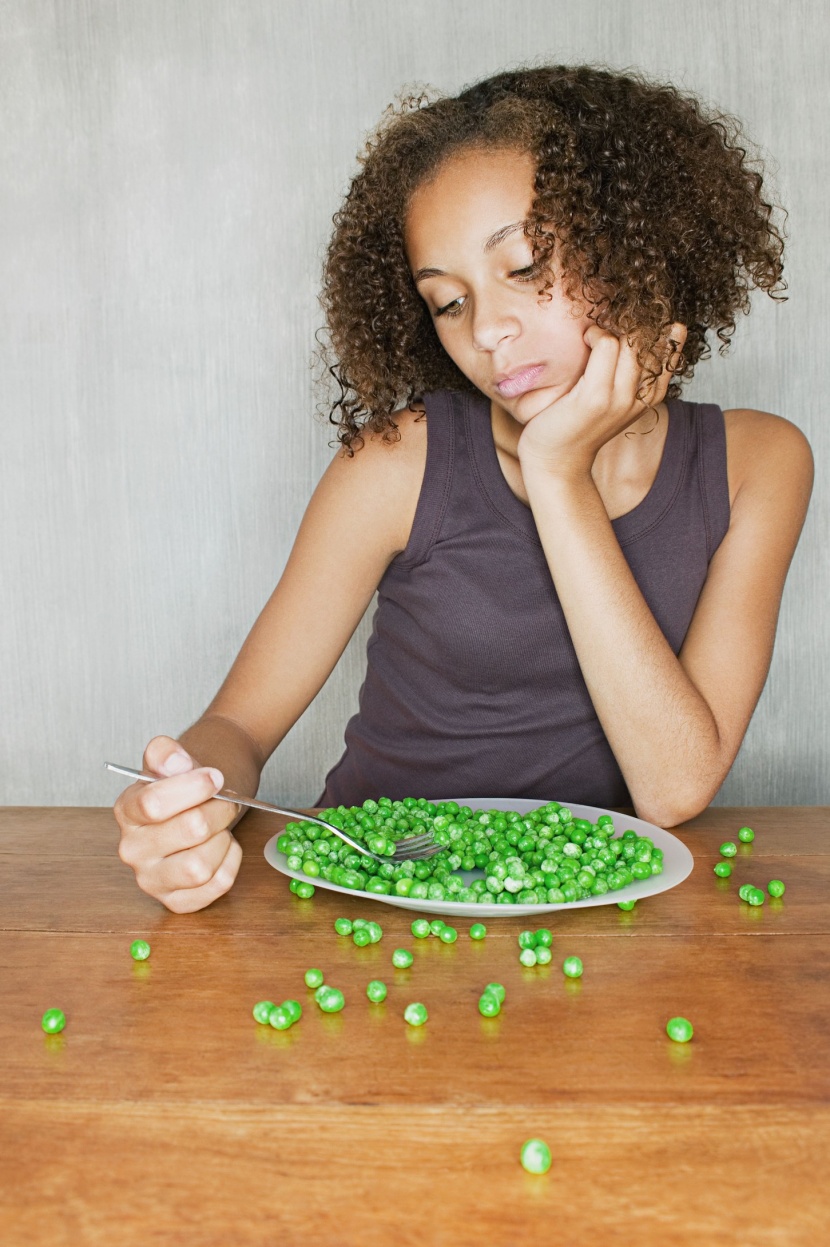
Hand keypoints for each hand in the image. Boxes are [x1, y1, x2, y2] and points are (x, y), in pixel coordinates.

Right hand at [114, 735, 242, 912]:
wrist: (201, 806)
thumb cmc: (188, 787)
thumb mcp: (174, 760)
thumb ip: (165, 752)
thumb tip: (176, 763)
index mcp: (126, 812)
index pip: (154, 803)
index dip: (194, 787)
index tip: (214, 777)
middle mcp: (132, 850)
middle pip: (191, 830)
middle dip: (219, 810)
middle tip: (223, 802)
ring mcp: (151, 880)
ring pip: (201, 866)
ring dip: (223, 840)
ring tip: (219, 828)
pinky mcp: (176, 901)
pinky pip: (217, 884)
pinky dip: (231, 861)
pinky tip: (222, 848)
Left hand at [517, 322, 686, 476]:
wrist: (556, 460)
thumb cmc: (577, 424)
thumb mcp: (610, 396)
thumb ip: (626, 371)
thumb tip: (633, 331)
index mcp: (651, 397)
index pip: (671, 349)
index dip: (656, 328)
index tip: (633, 322)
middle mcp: (641, 398)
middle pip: (651, 340)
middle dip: (633, 323)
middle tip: (609, 320)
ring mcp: (619, 398)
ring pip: (630, 340)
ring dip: (611, 327)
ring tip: (594, 335)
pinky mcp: (595, 396)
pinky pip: (607, 345)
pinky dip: (596, 334)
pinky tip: (586, 339)